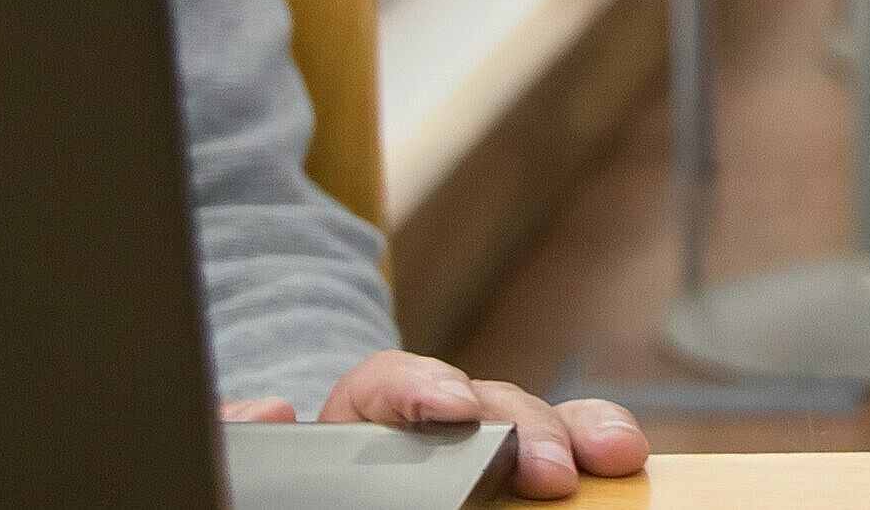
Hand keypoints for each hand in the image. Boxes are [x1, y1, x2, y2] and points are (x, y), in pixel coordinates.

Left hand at [220, 351, 648, 499]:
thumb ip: (247, 442)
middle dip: (520, 424)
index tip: (449, 409)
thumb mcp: (260, 466)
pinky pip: (564, 453)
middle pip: (483, 402)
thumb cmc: (293, 478)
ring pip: (535, 421)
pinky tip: (621, 458)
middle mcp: (429, 423)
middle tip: (547, 469)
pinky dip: (594, 445)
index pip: (390, 384)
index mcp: (358, 419)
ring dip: (574, 429)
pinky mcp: (512, 479)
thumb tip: (267, 412)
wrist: (315, 485)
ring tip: (613, 454)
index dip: (423, 388)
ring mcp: (478, 450)